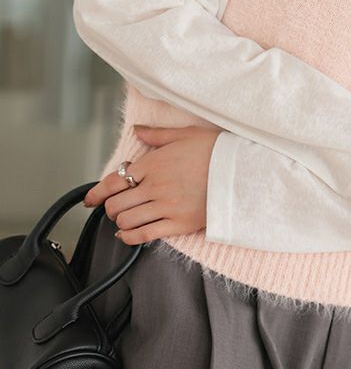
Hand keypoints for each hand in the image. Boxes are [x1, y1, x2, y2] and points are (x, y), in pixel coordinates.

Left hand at [83, 125, 222, 244]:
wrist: (242, 171)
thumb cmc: (215, 150)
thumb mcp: (185, 134)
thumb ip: (157, 135)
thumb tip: (137, 131)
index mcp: (154, 163)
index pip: (115, 180)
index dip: (97, 192)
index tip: (90, 199)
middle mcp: (155, 186)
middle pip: (117, 204)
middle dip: (110, 207)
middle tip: (115, 206)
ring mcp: (166, 206)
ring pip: (126, 221)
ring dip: (121, 221)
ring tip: (125, 218)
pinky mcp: (178, 224)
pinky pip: (144, 235)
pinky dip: (129, 237)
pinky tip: (127, 235)